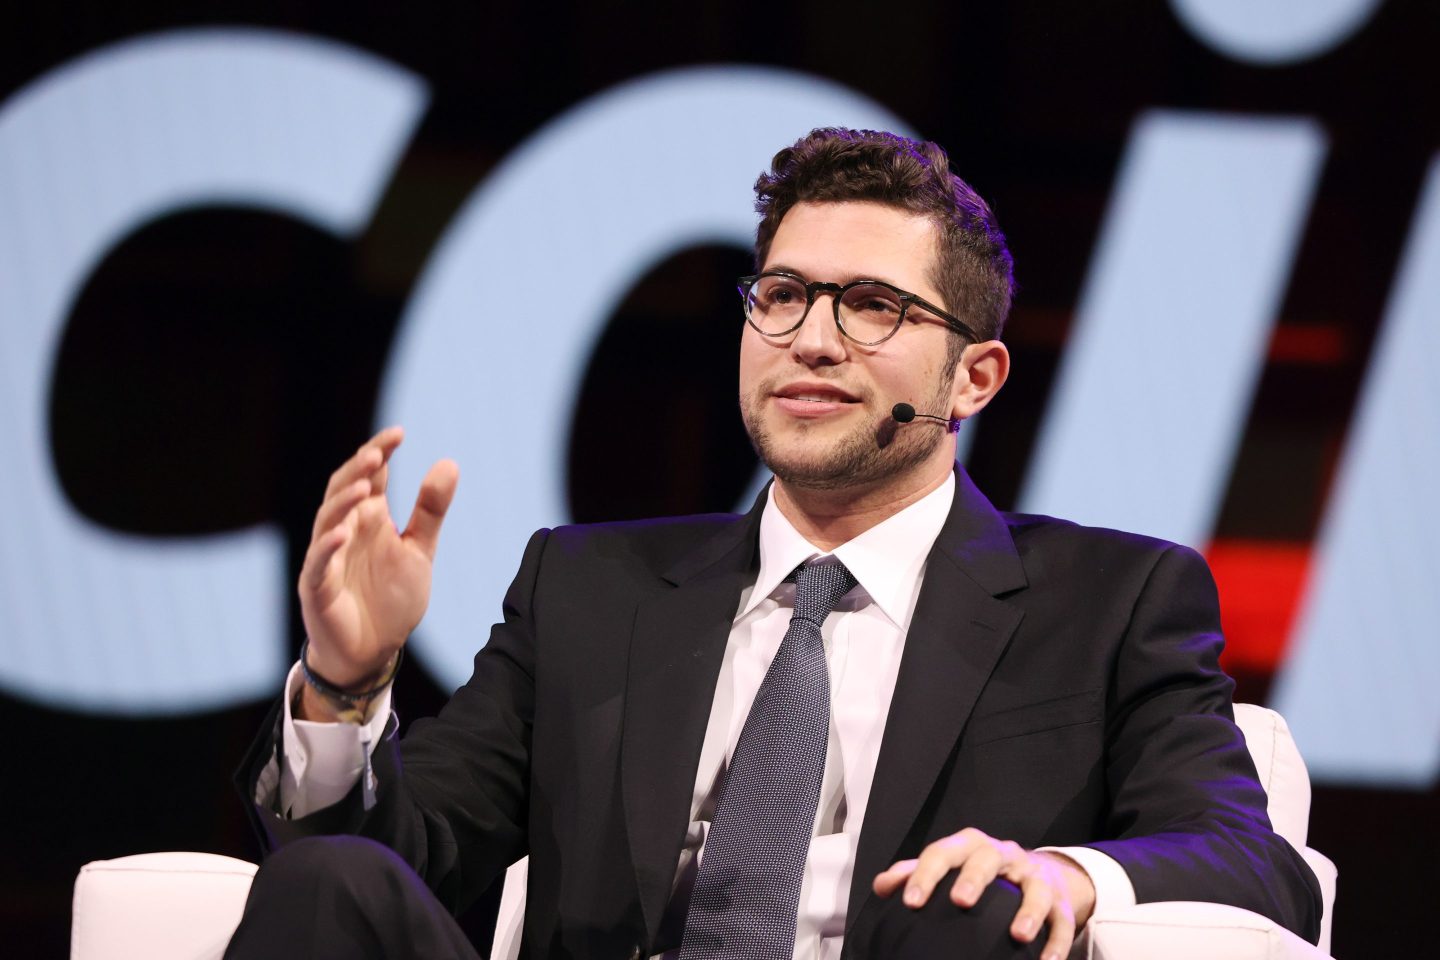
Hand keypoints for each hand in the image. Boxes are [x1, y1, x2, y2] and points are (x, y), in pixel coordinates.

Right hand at [298, 426, 457, 705]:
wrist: (374, 649)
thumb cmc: (391, 598)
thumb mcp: (419, 549)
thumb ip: (430, 510)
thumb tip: (449, 463)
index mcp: (368, 518)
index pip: (369, 476)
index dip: (379, 452)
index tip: (399, 434)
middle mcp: (344, 531)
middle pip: (343, 489)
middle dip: (358, 469)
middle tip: (377, 452)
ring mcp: (326, 558)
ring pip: (326, 520)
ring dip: (342, 502)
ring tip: (363, 487)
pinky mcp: (317, 588)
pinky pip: (317, 564)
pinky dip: (326, 547)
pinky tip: (341, 533)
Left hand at [873, 827, 1094, 959]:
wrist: (1039, 872)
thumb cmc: (982, 873)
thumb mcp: (951, 865)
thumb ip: (913, 874)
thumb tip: (881, 887)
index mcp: (971, 846)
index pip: (944, 852)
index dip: (926, 873)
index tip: (911, 901)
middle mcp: (1004, 855)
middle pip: (988, 858)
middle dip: (974, 878)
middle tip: (960, 901)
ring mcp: (1034, 877)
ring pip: (1036, 889)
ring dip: (1029, 912)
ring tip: (1019, 935)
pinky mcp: (1060, 902)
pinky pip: (1063, 922)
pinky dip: (1058, 943)